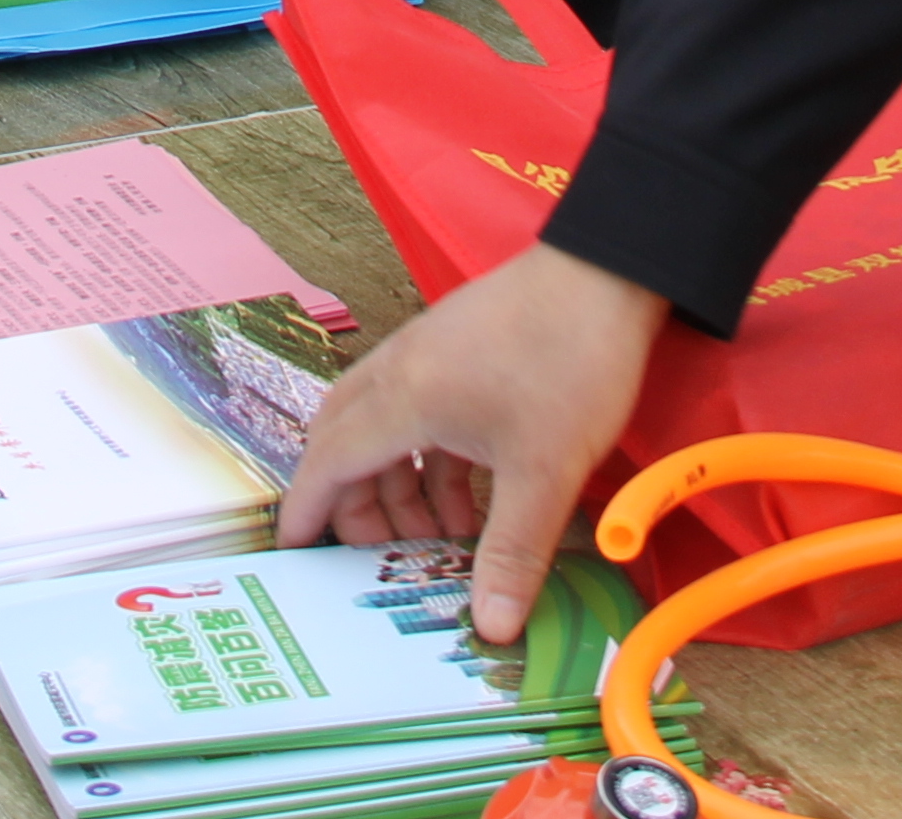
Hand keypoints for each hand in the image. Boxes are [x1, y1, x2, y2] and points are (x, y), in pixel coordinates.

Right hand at [278, 246, 670, 641]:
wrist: (610, 271)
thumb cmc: (571, 362)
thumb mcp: (544, 470)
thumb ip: (512, 552)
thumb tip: (491, 629)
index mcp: (403, 399)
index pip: (329, 462)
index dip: (306, 509)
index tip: (291, 550)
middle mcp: (401, 371)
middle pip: (345, 442)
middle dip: (354, 503)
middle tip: (379, 555)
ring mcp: (428, 353)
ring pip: (383, 425)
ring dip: (399, 483)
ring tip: (440, 536)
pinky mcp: (458, 346)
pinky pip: (418, 409)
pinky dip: (430, 457)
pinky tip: (474, 493)